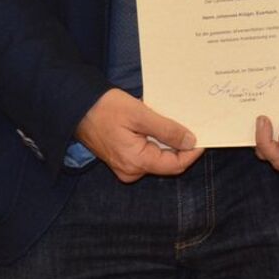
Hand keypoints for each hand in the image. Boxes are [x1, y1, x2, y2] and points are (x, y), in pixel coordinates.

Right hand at [76, 89, 201, 181]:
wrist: (76, 107)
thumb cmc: (105, 108)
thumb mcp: (140, 114)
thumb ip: (166, 130)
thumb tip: (190, 141)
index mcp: (136, 162)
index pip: (174, 165)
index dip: (192, 152)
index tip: (203, 137)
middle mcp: (131, 170)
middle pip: (167, 163)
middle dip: (180, 145)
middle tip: (190, 125)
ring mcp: (125, 166)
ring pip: (157, 157)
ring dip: (167, 141)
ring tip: (171, 120)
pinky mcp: (122, 158)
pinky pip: (146, 153)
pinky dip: (154, 140)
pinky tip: (156, 124)